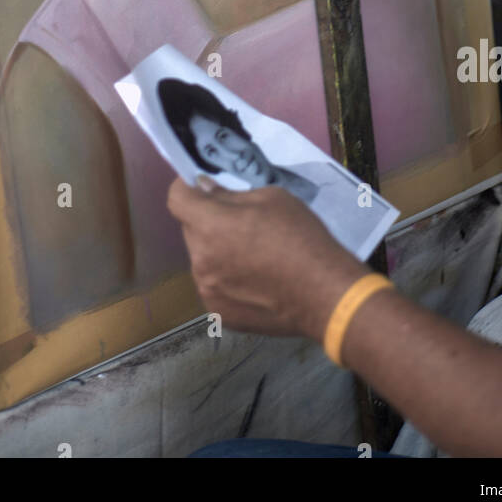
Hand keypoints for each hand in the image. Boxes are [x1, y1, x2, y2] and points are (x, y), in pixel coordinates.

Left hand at [167, 177, 362, 341]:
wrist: (324, 294)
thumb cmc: (301, 238)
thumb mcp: (271, 199)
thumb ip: (230, 194)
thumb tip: (205, 190)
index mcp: (210, 226)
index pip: (176, 198)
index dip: (186, 188)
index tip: (200, 187)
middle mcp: (200, 259)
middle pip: (191, 229)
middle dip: (209, 221)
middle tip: (241, 223)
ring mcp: (207, 290)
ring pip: (203, 258)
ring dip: (217, 251)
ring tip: (253, 256)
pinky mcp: (219, 314)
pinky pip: (214, 285)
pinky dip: (227, 279)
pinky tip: (256, 281)